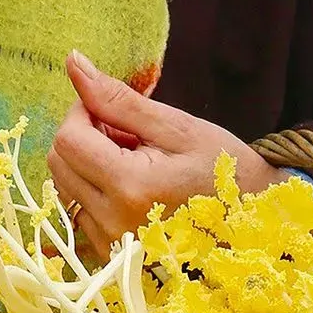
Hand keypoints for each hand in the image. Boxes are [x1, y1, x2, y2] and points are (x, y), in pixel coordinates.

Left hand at [47, 52, 283, 256]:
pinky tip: (130, 184)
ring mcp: (109, 241)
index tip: (114, 110)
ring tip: (132, 159)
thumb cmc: (222, 168)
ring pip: (63, 184)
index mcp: (130, 186)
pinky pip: (77, 208)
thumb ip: (117, 98)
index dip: (83, 112)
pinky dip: (94, 187)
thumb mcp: (176, 126)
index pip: (68, 138)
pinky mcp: (109, 250)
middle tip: (126, 133)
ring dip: (87, 162)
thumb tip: (73, 62)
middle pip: (59, 161)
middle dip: (84, 135)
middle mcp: (112, 220)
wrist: (253, 220)